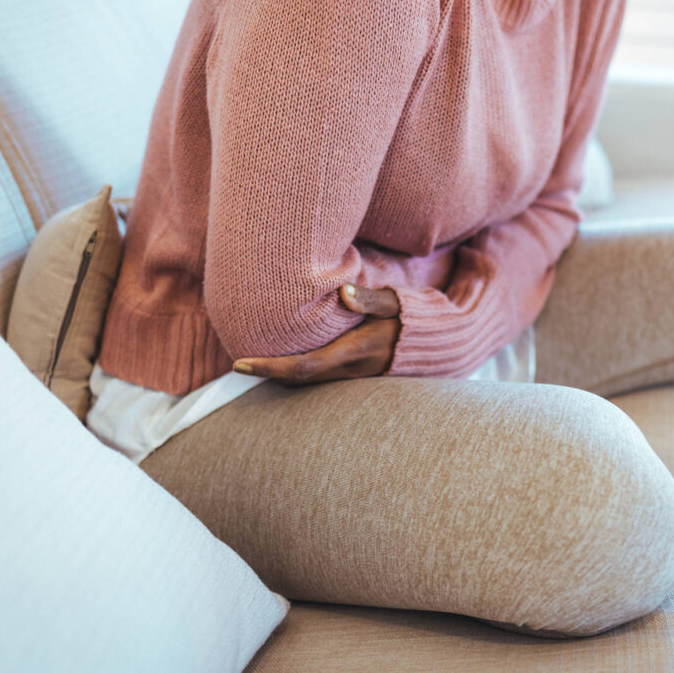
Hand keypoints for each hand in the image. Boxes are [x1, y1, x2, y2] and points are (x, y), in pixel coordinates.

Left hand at [231, 284, 400, 385]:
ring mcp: (351, 377)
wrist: (435, 346)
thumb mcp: (395, 303)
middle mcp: (349, 371)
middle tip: (237, 363)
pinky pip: (317, 377)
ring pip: (306, 381)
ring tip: (253, 360)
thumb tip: (344, 291)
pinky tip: (284, 357)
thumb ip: (370, 298)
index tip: (239, 364)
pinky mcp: (352, 375)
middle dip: (266, 373)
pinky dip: (295, 371)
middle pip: (297, 380)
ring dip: (279, 374)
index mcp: (353, 352)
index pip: (303, 367)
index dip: (269, 368)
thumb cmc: (412, 319)